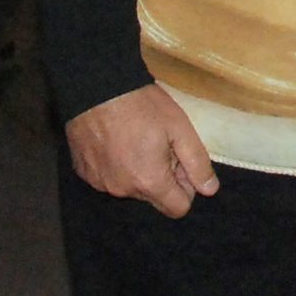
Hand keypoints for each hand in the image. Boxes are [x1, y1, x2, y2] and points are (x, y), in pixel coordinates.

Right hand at [66, 84, 218, 216]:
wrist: (97, 87)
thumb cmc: (142, 105)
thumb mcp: (180, 129)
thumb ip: (197, 163)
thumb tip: (210, 190)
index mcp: (149, 182)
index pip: (177, 208)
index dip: (186, 187)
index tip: (180, 162)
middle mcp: (122, 189)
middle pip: (153, 197)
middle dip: (162, 177)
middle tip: (159, 144)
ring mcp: (100, 182)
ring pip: (130, 187)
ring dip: (138, 171)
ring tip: (136, 139)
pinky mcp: (84, 172)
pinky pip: (108, 178)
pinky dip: (116, 166)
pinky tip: (116, 141)